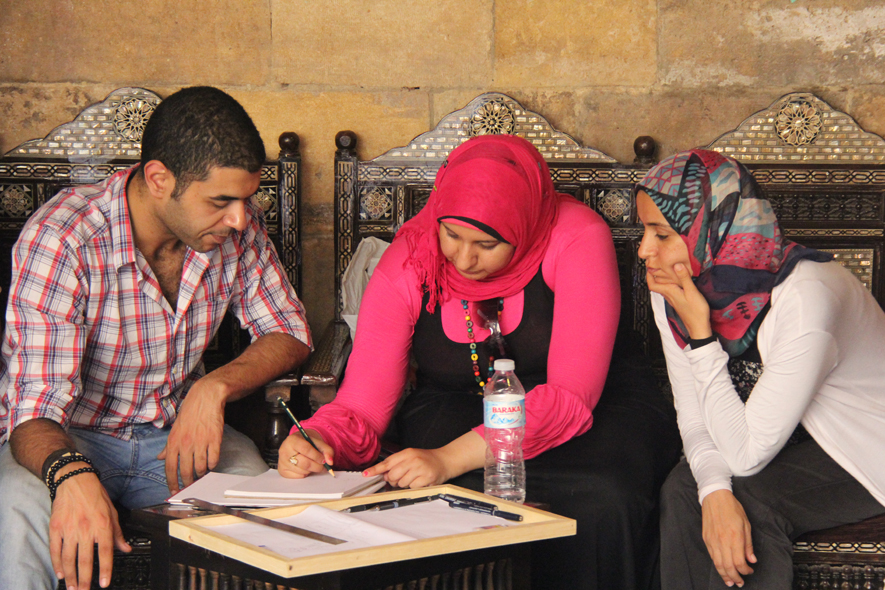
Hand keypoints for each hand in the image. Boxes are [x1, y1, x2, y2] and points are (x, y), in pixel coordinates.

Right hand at [49, 468, 130, 588]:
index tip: (105, 583)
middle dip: (85, 579)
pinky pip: (55, 550)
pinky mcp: (56, 528)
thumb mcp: (112, 511)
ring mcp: (69, 529)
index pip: (106, 552)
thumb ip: (118, 533)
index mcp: (103, 524)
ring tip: (72, 587)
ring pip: (69, 558)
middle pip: (86, 559)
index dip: (106, 569)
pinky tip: (60, 573)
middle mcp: (86, 528)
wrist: (75, 480)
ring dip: (71, 575)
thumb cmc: (95, 495)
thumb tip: (125, 548)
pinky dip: (57, 564)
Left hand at [157, 376, 226, 492]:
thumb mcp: (175, 428)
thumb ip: (168, 446)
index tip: (174, 492)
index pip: (170, 468)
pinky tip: (211, 463)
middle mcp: (186, 444)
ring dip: (201, 474)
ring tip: (202, 473)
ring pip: (201, 468)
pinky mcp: (215, 440)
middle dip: (188, 482)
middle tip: (191, 486)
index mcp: (174, 441)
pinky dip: (212, 465)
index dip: (172, 483)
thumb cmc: (190, 412)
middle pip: (186, 471)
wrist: (206, 397)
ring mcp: (201, 442)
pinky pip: (213, 459)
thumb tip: (161, 458)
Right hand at [277, 430, 334, 478]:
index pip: (306, 449)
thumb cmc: (308, 443)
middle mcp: (284, 451)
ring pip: (302, 471)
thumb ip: (327, 450)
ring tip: (313, 464)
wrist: (297, 443)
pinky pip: (298, 477)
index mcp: (292, 440)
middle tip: (323, 466)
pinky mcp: (282, 471)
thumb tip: (330, 462)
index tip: (324, 460)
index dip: (317, 456)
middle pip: (304, 463)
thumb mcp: (318, 442)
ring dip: (311, 470)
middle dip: (317, 466)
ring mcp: (282, 462)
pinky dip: (305, 474)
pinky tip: (305, 467)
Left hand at [364, 447, 451, 488]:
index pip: (387, 462)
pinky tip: (420, 481)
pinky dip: (414, 487)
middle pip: (393, 476)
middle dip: (394, 480)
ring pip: (402, 483)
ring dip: (405, 484)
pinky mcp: (427, 478)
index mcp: (407, 453)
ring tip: (414, 477)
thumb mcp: (411, 456)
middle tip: (402, 477)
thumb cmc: (426, 459)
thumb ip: (397, 463)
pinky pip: (412, 488)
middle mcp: (413, 459)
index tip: (366, 474)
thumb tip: (384, 475)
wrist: (445, 460)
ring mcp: (420, 469)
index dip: (375, 469)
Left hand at [647, 262, 712, 338]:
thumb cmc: (696, 311)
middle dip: (654, 275)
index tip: (649, 266)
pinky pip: (669, 291)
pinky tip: (675, 281)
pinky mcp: (678, 302)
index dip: (648, 276)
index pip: (652, 284)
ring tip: (666, 270)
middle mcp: (669, 296)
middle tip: (657, 265)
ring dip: (661, 279)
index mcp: (670, 292)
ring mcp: (673, 300)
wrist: (698, 326)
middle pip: (656, 285)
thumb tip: (677, 264)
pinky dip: (669, 284)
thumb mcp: (692, 292)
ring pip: (662, 288)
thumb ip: (684, 278)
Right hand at [701, 489, 756, 587]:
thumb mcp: (746, 524)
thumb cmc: (732, 508)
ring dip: (724, 575)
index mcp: (734, 537)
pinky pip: (712, 556)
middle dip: (735, 577)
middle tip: (740, 583)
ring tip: (730, 582)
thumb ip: (748, 544)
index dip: (745, 570)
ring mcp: (712, 540)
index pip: (739, 561)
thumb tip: (751, 559)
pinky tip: (721, 569)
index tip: (749, 571)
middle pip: (727, 566)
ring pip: (718, 564)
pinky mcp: (706, 539)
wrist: (714, 496)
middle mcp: (722, 540)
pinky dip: (717, 566)